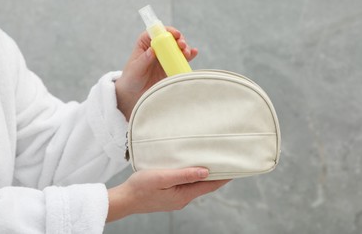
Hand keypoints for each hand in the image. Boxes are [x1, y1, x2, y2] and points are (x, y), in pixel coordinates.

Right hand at [106, 168, 229, 221]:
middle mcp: (183, 199)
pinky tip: (190, 169)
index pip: (210, 186)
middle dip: (216, 175)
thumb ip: (184, 175)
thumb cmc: (141, 187)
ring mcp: (176, 198)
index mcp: (184, 195)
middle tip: (225, 161)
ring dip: (203, 175)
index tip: (235, 168)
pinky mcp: (169, 195)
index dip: (224, 177)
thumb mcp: (163, 177)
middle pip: (204, 186)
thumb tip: (205, 172)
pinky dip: (192, 177)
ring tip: (210, 162)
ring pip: (195, 185)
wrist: (125, 199)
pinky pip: (185, 185)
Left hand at [115, 27, 197, 120]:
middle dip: (179, 39)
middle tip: (182, 45)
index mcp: (146, 43)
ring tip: (187, 53)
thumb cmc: (132, 78)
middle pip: (170, 38)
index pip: (157, 32)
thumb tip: (152, 50)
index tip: (175, 34)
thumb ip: (143, 60)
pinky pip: (181, 59)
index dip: (167, 31)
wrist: (135, 93)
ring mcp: (165, 56)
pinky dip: (189, 55)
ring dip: (185, 48)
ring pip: (177, 48)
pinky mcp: (171, 65)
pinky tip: (194, 53)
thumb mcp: (135, 69)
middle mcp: (157, 47)